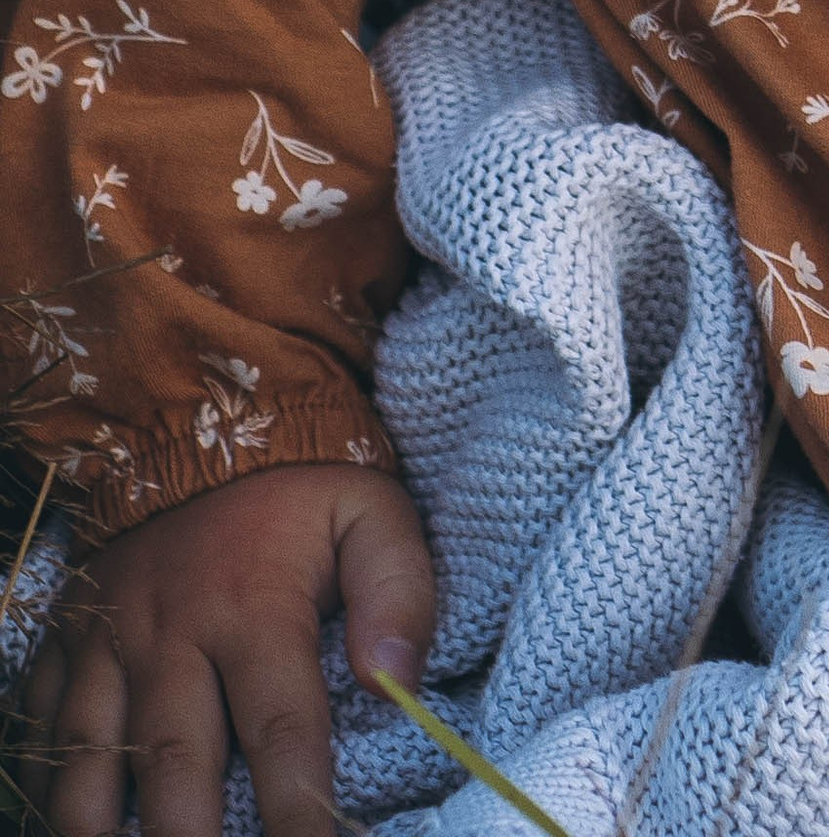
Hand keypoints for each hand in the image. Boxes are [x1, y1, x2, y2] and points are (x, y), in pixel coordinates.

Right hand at [12, 463, 433, 836]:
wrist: (200, 420)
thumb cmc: (300, 489)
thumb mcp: (372, 513)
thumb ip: (398, 591)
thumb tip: (398, 681)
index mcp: (254, 606)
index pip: (282, 732)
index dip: (297, 813)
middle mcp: (171, 632)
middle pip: (175, 766)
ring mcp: (107, 639)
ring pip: (91, 758)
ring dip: (101, 827)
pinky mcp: (66, 639)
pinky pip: (41, 722)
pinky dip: (49, 777)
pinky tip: (75, 817)